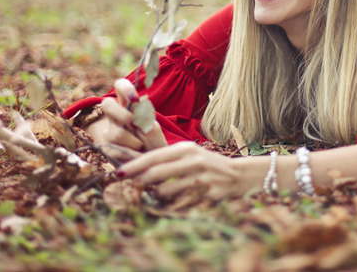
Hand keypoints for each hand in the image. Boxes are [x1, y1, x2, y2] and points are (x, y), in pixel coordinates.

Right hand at [85, 96, 166, 161]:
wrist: (152, 166)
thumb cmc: (153, 143)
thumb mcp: (154, 129)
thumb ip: (147, 120)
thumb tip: (138, 114)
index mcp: (128, 106)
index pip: (121, 86)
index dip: (124, 88)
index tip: (135, 98)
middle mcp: (115, 117)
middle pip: (107, 104)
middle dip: (122, 114)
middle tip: (135, 124)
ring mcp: (109, 132)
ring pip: (116, 132)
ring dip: (133, 140)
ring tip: (141, 146)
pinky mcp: (106, 149)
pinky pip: (116, 150)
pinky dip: (131, 154)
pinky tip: (136, 155)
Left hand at [116, 142, 243, 200]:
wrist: (238, 174)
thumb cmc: (206, 164)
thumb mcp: (188, 154)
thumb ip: (165, 160)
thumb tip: (135, 169)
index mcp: (185, 149)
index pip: (154, 156)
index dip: (134, 165)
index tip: (118, 172)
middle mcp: (193, 161)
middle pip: (156, 174)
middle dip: (140, 183)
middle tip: (132, 189)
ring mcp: (201, 178)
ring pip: (165, 193)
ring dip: (157, 198)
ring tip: (160, 196)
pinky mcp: (207, 194)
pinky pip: (179, 205)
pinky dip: (171, 207)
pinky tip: (174, 203)